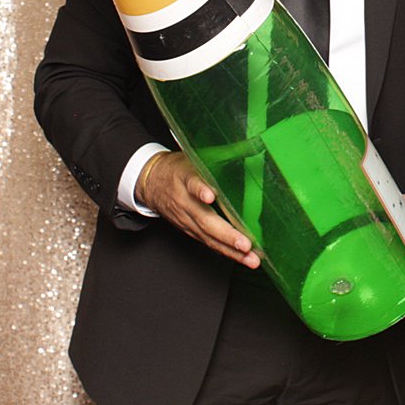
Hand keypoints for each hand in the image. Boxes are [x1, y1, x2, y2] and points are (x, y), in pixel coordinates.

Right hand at [138, 151, 259, 267]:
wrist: (150, 183)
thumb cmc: (177, 168)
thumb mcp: (195, 154)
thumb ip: (224, 152)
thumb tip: (253, 145)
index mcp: (184, 177)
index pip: (192, 182)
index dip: (200, 189)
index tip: (210, 195)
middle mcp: (184, 202)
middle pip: (204, 219)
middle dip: (227, 235)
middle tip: (245, 244)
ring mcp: (186, 219)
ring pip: (208, 237)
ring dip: (230, 250)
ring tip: (251, 259)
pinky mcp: (189, 230)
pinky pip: (208, 243)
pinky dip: (226, 252)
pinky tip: (243, 258)